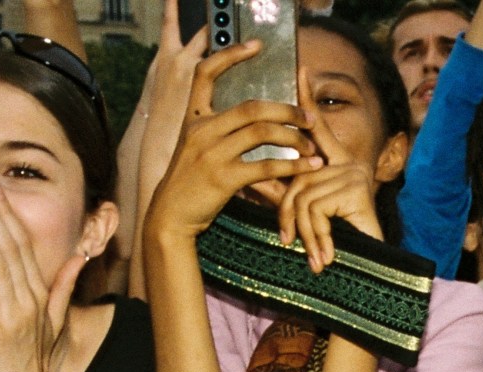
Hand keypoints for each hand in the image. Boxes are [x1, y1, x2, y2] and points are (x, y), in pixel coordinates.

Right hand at [145, 42, 322, 241]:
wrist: (170, 216)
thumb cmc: (189, 182)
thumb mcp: (195, 146)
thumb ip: (218, 129)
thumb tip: (254, 118)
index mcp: (194, 117)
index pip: (206, 73)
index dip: (230, 54)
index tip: (256, 45)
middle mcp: (202, 129)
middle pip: (252, 106)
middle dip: (287, 109)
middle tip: (309, 117)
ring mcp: (211, 153)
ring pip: (262, 132)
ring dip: (294, 137)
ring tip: (312, 146)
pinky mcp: (223, 178)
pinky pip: (265, 166)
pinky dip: (291, 166)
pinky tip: (307, 167)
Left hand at [277, 68, 382, 269]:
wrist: (376, 275)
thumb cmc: (345, 249)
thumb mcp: (312, 218)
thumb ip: (287, 195)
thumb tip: (254, 182)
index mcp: (337, 164)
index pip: (318, 127)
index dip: (308, 100)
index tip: (300, 70)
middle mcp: (347, 164)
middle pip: (296, 176)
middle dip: (285, 212)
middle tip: (288, 242)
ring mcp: (352, 174)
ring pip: (303, 196)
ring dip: (304, 233)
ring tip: (312, 257)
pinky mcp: (354, 189)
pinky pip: (315, 208)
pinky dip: (315, 236)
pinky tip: (324, 256)